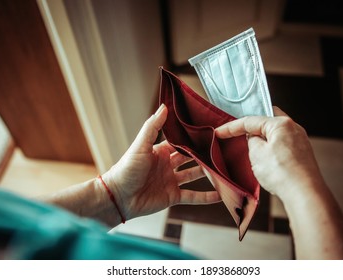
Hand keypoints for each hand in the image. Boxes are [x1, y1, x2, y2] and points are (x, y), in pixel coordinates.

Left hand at [102, 104, 220, 221]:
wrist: (119, 197)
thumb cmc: (126, 169)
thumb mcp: (140, 145)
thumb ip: (152, 127)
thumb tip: (164, 107)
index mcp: (159, 151)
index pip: (180, 142)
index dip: (192, 138)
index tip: (208, 132)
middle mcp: (167, 165)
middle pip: (190, 157)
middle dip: (203, 154)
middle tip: (220, 149)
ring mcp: (171, 181)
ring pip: (194, 175)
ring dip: (207, 173)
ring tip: (223, 168)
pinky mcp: (173, 197)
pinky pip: (193, 196)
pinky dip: (206, 197)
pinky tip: (220, 195)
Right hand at [215, 107, 324, 200]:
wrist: (304, 194)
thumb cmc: (282, 173)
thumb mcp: (256, 153)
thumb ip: (251, 140)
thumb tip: (253, 138)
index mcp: (281, 123)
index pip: (251, 120)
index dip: (232, 127)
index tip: (220, 132)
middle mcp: (294, 128)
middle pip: (266, 121)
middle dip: (250, 128)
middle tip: (236, 134)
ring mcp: (300, 142)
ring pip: (275, 134)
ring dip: (261, 139)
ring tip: (249, 148)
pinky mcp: (301, 155)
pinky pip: (282, 145)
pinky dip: (270, 148)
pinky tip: (264, 159)